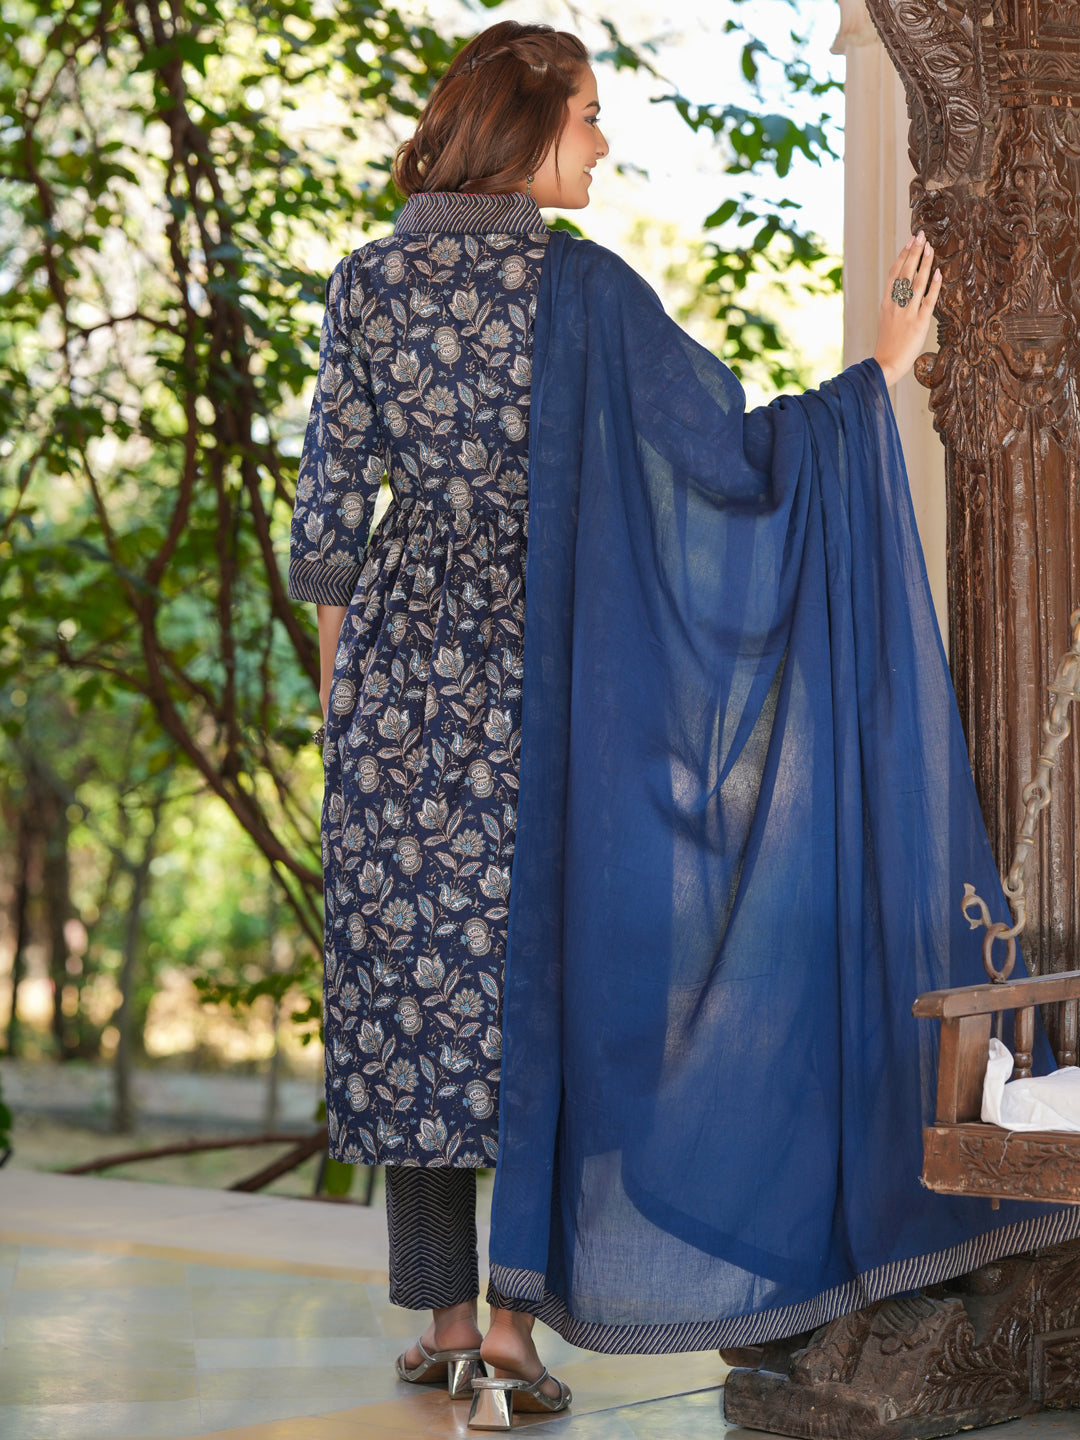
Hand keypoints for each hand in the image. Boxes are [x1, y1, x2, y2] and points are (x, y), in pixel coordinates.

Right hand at [873, 232, 941, 387]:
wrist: (886, 363)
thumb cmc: (888, 343)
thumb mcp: (886, 319)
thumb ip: (894, 303)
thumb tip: (904, 288)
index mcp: (887, 303)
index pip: (895, 273)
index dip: (903, 255)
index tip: (910, 241)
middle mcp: (896, 305)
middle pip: (905, 273)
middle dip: (914, 252)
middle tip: (922, 235)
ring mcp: (907, 313)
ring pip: (917, 283)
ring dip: (924, 263)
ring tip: (930, 247)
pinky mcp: (919, 324)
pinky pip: (928, 301)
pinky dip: (934, 286)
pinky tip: (938, 272)